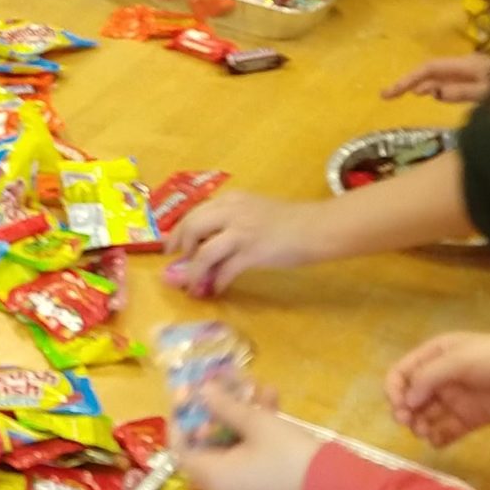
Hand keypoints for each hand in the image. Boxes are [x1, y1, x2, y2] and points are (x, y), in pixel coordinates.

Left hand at [163, 191, 322, 296]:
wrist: (317, 227)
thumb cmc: (289, 220)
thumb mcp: (254, 211)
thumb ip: (230, 221)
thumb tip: (206, 244)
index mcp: (231, 200)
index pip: (194, 212)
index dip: (179, 231)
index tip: (172, 246)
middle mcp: (232, 212)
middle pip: (192, 227)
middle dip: (179, 248)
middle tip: (176, 264)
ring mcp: (242, 231)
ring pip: (204, 252)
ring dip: (194, 272)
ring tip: (193, 285)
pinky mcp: (253, 252)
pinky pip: (225, 270)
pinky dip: (218, 282)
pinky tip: (218, 289)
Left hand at [172, 387, 322, 489]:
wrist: (335, 486)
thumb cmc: (287, 454)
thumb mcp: (255, 423)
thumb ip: (225, 406)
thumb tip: (202, 391)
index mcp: (213, 475)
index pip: (181, 449)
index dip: (181, 420)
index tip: (187, 395)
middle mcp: (223, 485)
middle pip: (207, 444)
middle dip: (217, 410)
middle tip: (222, 384)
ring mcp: (245, 485)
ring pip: (233, 444)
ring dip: (241, 413)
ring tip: (255, 383)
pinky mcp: (265, 482)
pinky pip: (250, 452)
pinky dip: (256, 429)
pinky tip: (272, 397)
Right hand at [381, 54, 489, 105]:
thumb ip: (461, 92)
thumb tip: (432, 92)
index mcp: (468, 65)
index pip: (429, 69)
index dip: (406, 80)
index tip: (388, 95)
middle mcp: (469, 64)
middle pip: (433, 70)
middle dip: (410, 81)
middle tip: (389, 96)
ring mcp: (477, 70)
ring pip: (443, 75)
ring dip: (424, 84)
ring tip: (407, 96)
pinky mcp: (485, 78)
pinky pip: (454, 80)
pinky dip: (439, 87)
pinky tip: (436, 95)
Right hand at [386, 333, 489, 446]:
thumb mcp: (460, 359)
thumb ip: (429, 377)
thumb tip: (406, 401)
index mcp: (435, 355)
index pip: (402, 373)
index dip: (395, 390)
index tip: (401, 407)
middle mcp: (441, 377)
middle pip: (410, 397)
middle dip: (405, 411)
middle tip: (411, 423)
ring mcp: (456, 399)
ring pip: (425, 416)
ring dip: (419, 426)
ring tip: (426, 433)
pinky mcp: (471, 418)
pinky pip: (446, 431)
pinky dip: (437, 438)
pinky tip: (437, 442)